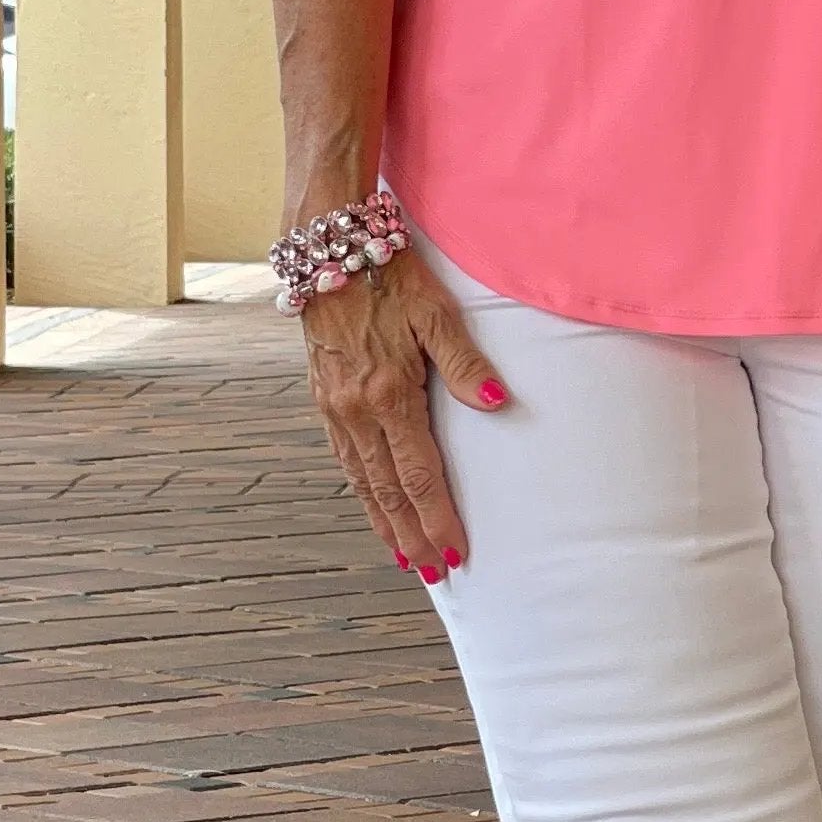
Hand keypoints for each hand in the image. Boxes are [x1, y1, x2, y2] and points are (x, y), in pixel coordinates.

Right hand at [298, 248, 506, 581]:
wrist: (326, 247)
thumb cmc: (387, 275)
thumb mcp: (435, 312)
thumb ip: (466, 364)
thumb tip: (498, 405)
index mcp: (387, 393)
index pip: (418, 475)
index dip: (437, 518)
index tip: (454, 552)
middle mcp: (355, 409)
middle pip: (388, 490)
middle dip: (412, 536)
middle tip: (433, 574)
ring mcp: (334, 407)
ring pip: (361, 481)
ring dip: (384, 522)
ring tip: (403, 556)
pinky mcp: (323, 398)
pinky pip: (345, 459)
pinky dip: (361, 492)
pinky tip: (374, 506)